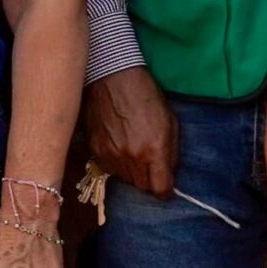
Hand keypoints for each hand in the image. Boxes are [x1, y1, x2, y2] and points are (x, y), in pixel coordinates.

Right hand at [84, 66, 176, 197]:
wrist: (112, 77)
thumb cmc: (146, 95)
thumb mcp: (170, 121)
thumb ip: (171, 152)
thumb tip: (169, 174)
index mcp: (154, 149)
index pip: (160, 189)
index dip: (165, 190)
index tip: (166, 185)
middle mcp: (131, 157)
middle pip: (141, 187)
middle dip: (148, 179)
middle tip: (150, 163)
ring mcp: (110, 155)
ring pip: (124, 179)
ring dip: (131, 171)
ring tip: (133, 149)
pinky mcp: (95, 150)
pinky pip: (108, 168)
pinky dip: (116, 162)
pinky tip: (118, 144)